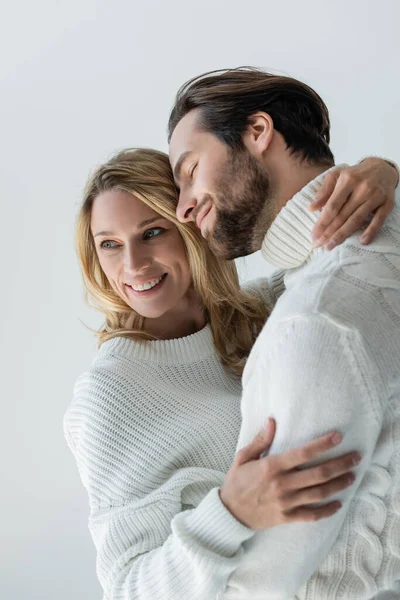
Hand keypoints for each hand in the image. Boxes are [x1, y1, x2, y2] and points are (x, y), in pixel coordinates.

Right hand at [219, 419, 359, 529]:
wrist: (229, 513)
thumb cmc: (236, 482)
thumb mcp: (243, 457)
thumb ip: (260, 440)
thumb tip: (272, 421)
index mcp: (271, 466)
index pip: (302, 453)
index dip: (322, 445)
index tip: (338, 437)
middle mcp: (281, 484)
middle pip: (318, 474)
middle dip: (340, 464)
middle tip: (355, 457)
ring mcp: (286, 502)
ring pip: (319, 493)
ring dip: (338, 484)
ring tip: (351, 476)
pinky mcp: (287, 517)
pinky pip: (312, 515)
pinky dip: (327, 510)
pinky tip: (338, 504)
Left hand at [309, 158, 397, 249]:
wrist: (382, 167)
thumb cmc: (354, 174)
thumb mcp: (336, 175)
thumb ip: (324, 191)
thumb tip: (311, 208)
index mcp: (348, 180)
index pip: (333, 205)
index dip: (322, 222)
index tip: (313, 235)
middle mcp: (363, 188)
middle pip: (343, 215)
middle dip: (329, 232)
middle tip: (318, 245)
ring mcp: (376, 196)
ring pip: (357, 219)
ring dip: (343, 235)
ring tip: (331, 246)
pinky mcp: (388, 203)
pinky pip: (379, 220)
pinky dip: (371, 231)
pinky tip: (363, 241)